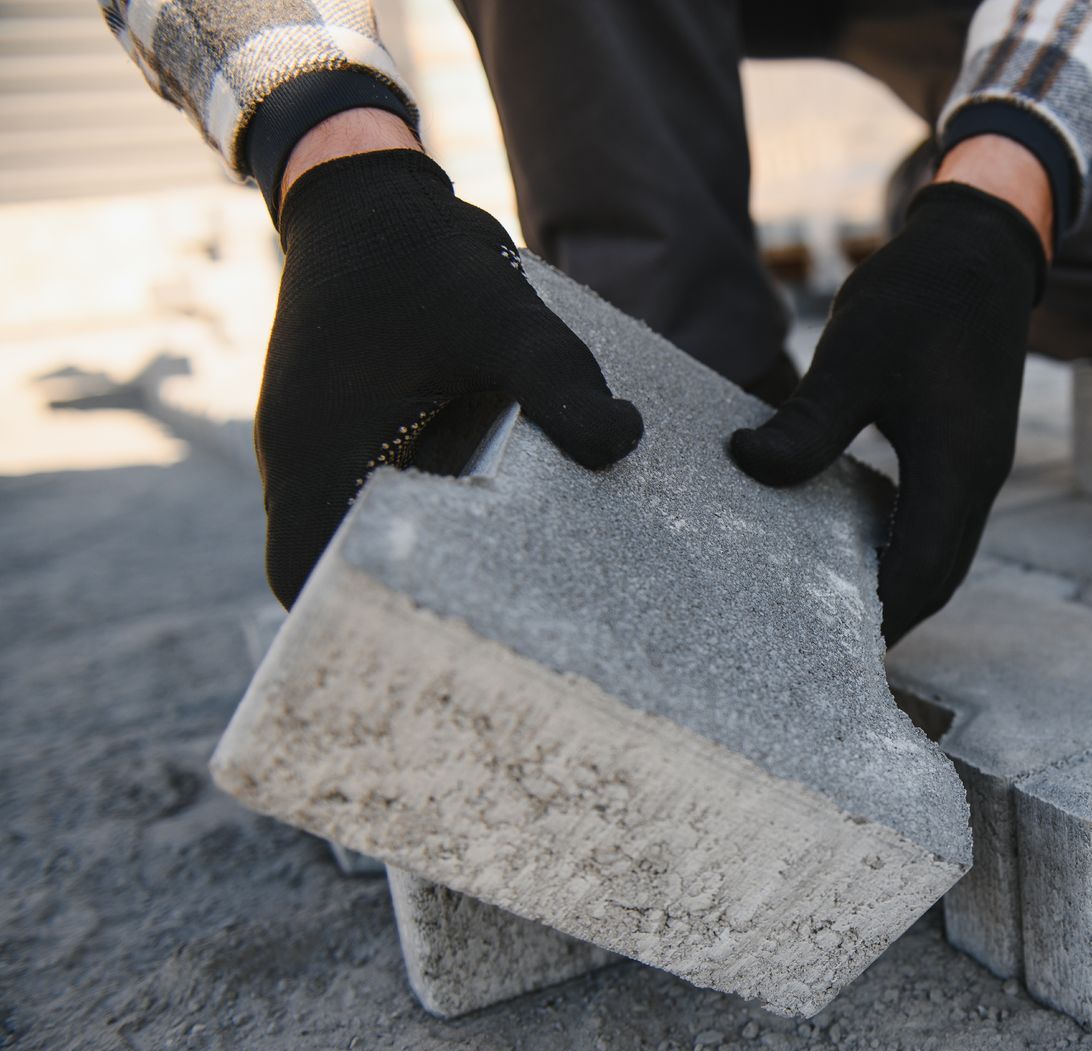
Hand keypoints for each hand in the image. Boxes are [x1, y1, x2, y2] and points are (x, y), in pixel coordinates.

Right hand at [256, 147, 642, 605]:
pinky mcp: (347, 427)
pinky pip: (375, 492)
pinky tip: (492, 527)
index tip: (419, 656)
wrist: (370, 190)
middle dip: (395, 606)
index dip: (349, 627)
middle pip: (330, 570)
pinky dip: (422, 516)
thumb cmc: (422, 257)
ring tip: (497, 600)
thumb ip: (561, 385)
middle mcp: (306, 460)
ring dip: (412, 560)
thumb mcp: (505, 321)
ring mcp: (321, 444)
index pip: (304, 579)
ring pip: (354, 532)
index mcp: (318, 453)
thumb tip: (623, 442)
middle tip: (481, 642)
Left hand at [728, 179, 1046, 644]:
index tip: (831, 650)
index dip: (881, 616)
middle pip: (939, 575)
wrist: (981, 247)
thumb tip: (748, 467)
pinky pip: (939, 519)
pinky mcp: (969, 447)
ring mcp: (979, 464)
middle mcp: (978, 477)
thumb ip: (808, 423)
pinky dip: (903, 546)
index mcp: (957, 465)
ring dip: (899, 584)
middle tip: (826, 651)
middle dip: (890, 617)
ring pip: (942, 550)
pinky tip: (855, 544)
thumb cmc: (919, 295)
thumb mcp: (853, 356)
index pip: (922, 569)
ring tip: (838, 611)